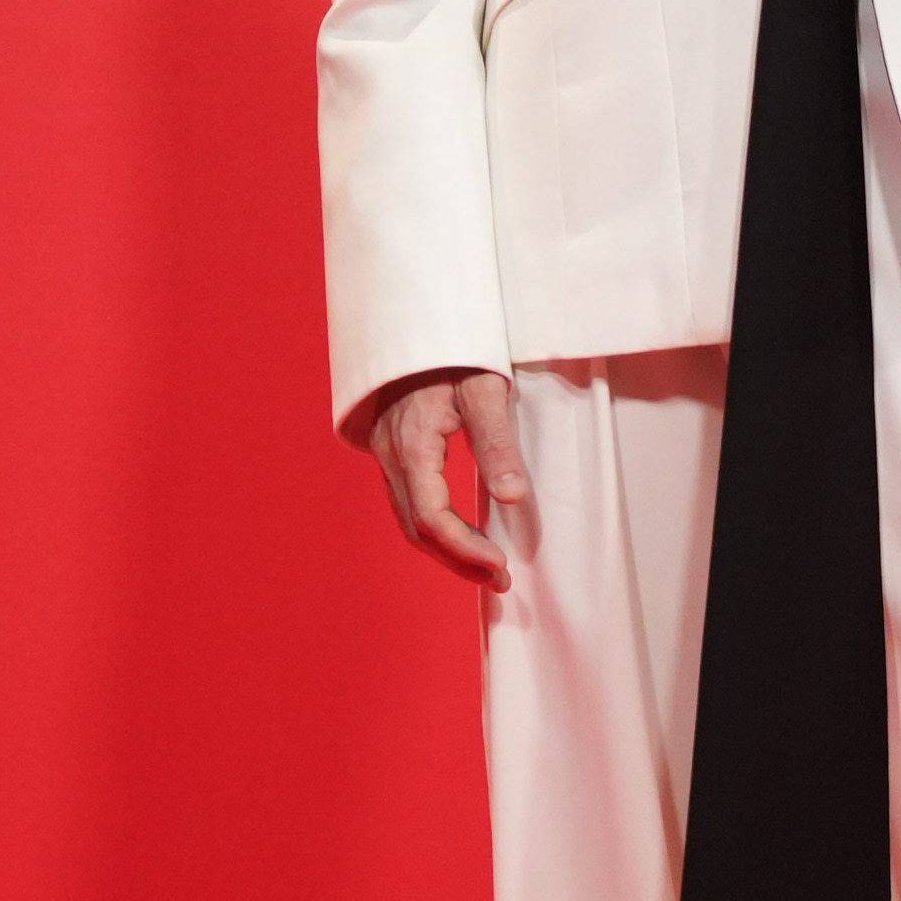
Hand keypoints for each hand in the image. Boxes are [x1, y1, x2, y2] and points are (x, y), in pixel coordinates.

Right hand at [364, 367, 528, 589]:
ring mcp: (387, 454)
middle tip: (501, 581)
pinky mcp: (394, 452)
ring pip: (409, 519)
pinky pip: (409, 502)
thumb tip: (514, 497)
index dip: (463, 547)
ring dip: (447, 549)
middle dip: (458, 559)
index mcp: (411, 442)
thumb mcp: (485, 389)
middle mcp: (391, 454)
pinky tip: (465, 535)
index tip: (500, 566)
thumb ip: (497, 443)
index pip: (431, 515)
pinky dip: (436, 527)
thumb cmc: (455, 351)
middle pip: (416, 527)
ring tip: (488, 569)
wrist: (419, 320)